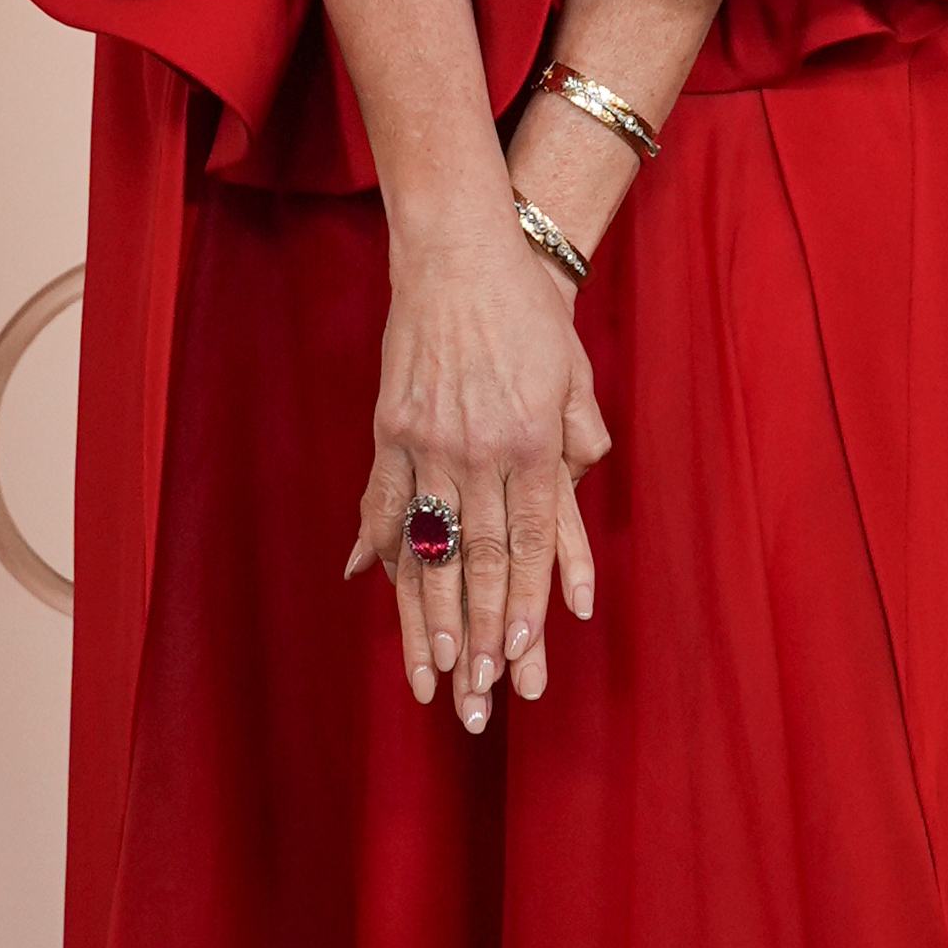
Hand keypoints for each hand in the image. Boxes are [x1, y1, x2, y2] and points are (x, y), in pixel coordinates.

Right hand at [345, 207, 611, 726]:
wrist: (458, 250)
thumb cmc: (528, 312)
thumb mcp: (573, 374)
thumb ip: (579, 438)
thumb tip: (579, 484)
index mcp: (533, 440)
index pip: (530, 541)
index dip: (524, 606)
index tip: (516, 659)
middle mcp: (478, 449)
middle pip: (480, 558)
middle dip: (480, 635)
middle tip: (476, 697)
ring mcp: (426, 440)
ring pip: (429, 544)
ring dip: (429, 613)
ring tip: (430, 670)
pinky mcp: (390, 426)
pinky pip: (382, 499)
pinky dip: (375, 544)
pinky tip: (368, 586)